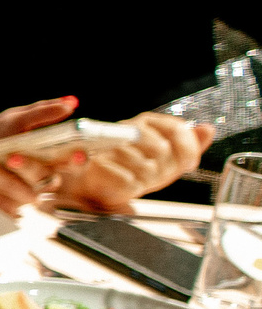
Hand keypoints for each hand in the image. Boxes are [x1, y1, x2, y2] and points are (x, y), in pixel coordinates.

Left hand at [0, 97, 81, 215]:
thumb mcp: (17, 120)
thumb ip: (42, 112)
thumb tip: (70, 102)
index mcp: (53, 158)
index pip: (74, 163)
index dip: (77, 161)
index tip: (78, 153)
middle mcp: (44, 179)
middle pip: (46, 179)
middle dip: (29, 167)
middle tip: (12, 157)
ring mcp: (27, 196)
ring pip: (22, 193)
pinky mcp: (7, 206)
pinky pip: (1, 204)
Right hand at [54, 113, 212, 212]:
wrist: (105, 184)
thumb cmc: (137, 168)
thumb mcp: (170, 156)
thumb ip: (190, 143)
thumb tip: (208, 129)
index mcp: (147, 122)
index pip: (176, 128)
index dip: (188, 149)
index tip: (189, 164)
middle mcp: (129, 128)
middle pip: (162, 148)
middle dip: (166, 167)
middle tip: (159, 173)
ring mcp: (112, 145)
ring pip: (146, 166)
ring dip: (149, 179)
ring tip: (143, 179)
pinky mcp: (100, 163)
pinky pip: (129, 178)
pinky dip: (133, 186)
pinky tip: (129, 184)